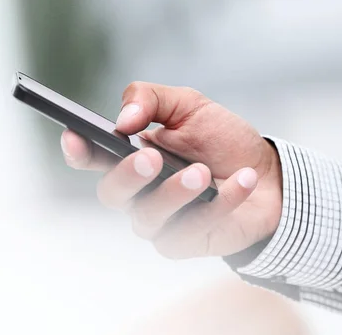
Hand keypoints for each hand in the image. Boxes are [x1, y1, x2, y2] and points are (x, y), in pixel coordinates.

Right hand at [61, 82, 282, 257]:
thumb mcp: (189, 106)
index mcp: (132, 157)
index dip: (77, 151)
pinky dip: (220, 204)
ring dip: (174, 193)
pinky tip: (242, 181)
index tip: (74, 136)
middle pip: (112, 194)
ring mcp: (160, 221)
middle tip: (151, 158)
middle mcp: (139, 192)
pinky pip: (191, 230)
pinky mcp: (185, 242)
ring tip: (203, 173)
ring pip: (149, 217)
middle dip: (127, 175)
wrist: (268, 175)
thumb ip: (151, 99)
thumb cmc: (222, 141)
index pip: (93, 158)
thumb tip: (124, 118)